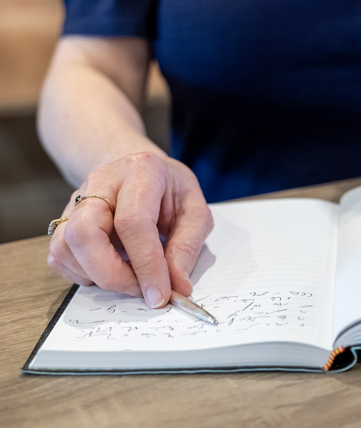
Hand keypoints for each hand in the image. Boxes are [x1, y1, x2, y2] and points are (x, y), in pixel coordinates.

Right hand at [47, 152, 213, 306]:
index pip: (132, 222)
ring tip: (130, 279)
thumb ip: (187, 248)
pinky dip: (83, 274)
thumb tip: (177, 286)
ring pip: (64, 247)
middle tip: (140, 291)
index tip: (159, 294)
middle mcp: (101, 182)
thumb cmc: (172, 191)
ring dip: (97, 276)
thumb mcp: (196, 212)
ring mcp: (76, 201)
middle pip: (84, 233)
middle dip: (112, 274)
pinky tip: (111, 270)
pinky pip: (59, 256)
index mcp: (141, 172)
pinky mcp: (64, 220)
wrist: (145, 172)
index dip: (146, 265)